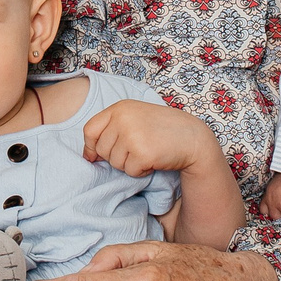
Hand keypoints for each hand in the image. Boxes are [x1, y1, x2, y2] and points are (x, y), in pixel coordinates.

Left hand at [83, 99, 215, 177]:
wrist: (192, 137)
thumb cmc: (162, 129)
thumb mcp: (134, 118)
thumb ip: (111, 130)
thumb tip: (88, 156)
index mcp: (120, 108)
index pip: (90, 130)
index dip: (91, 146)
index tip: (96, 155)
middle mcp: (123, 119)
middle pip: (102, 150)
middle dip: (116, 157)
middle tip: (136, 149)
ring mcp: (133, 135)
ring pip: (115, 163)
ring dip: (130, 164)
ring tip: (147, 152)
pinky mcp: (143, 153)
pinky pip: (130, 172)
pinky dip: (141, 171)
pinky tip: (153, 160)